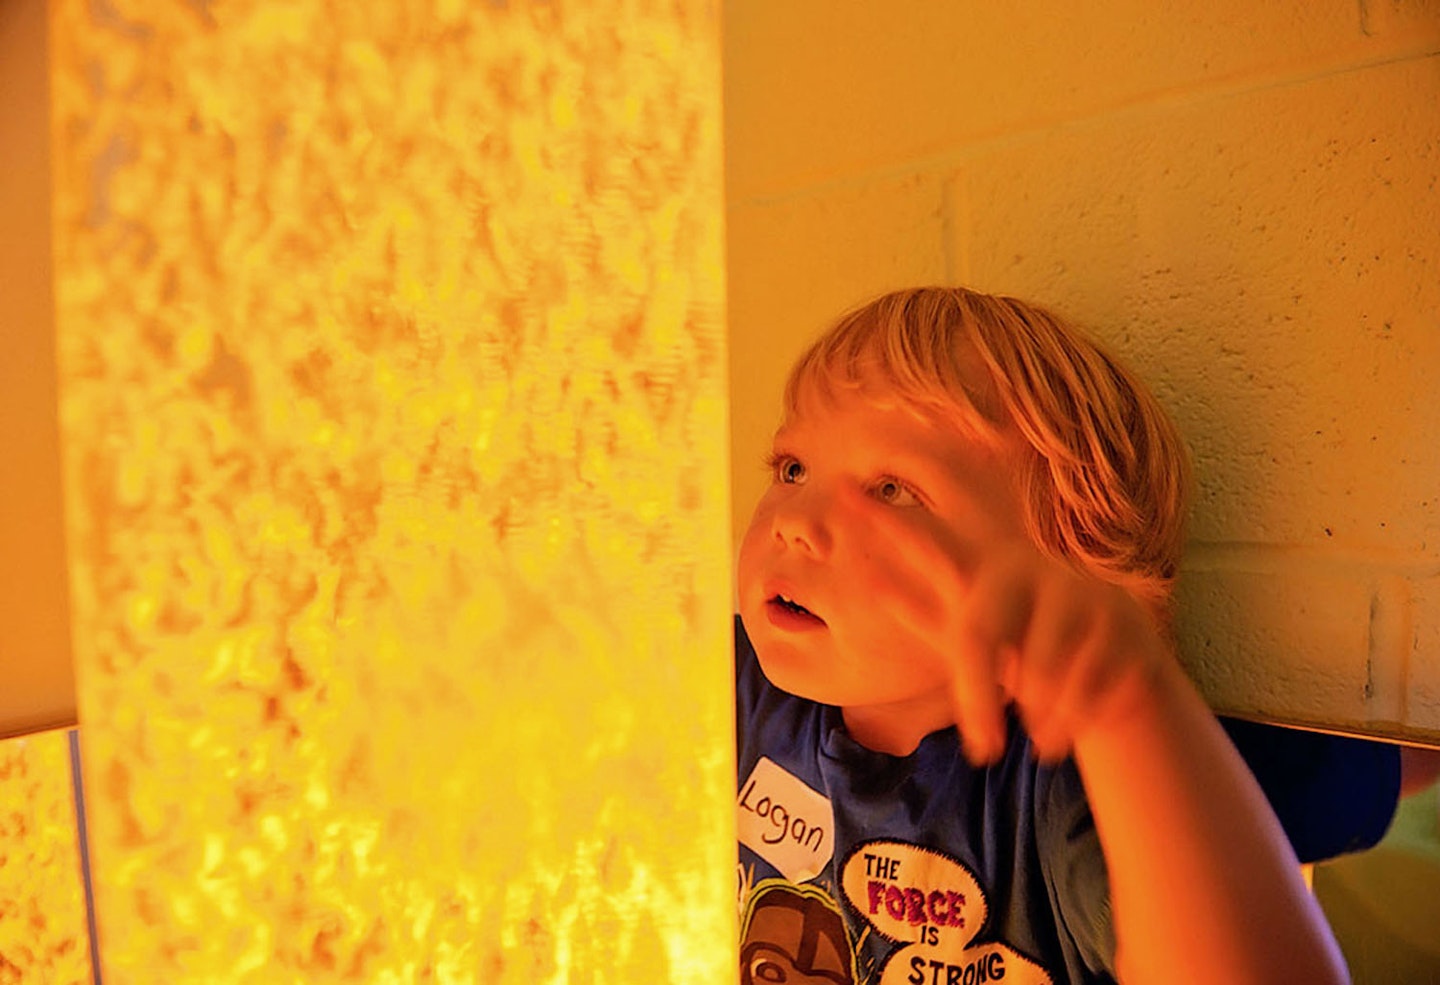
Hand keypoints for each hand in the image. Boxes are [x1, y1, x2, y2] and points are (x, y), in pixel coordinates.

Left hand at [845, 487, 1169, 765]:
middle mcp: (1034, 576)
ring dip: (1039, 718)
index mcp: (990, 576)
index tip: (842, 494)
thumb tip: (875, 585)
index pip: (931, 550)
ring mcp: (1085, 598)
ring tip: (1039, 734)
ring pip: (1041, 678)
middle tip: (982, 749)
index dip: (889, 525)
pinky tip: (1070, 733)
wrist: (1123, 658)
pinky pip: (1089, 691)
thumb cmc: (1026, 643)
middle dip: (977, 698)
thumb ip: (927, 612)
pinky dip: (1077, 721)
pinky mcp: (1130, 631)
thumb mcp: (973, 630)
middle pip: (979, 636)